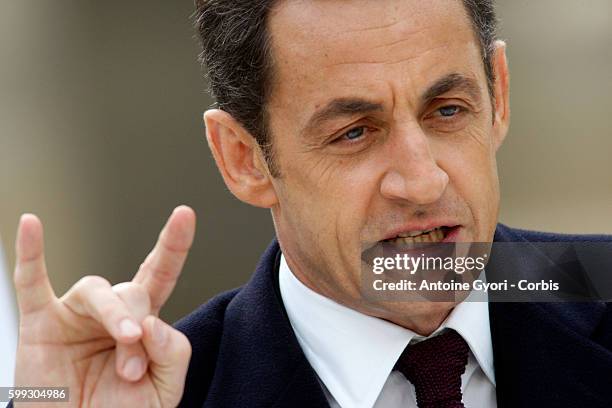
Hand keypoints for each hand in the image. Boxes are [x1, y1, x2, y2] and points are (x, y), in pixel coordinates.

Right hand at [12, 206, 195, 407]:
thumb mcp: (165, 389)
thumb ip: (173, 352)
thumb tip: (151, 321)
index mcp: (143, 323)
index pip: (161, 274)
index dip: (173, 244)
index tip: (185, 214)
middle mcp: (111, 311)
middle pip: (133, 290)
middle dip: (138, 325)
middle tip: (134, 370)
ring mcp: (75, 314)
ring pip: (97, 289)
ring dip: (114, 316)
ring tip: (125, 350)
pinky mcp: (41, 324)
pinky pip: (31, 282)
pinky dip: (30, 253)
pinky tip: (30, 224)